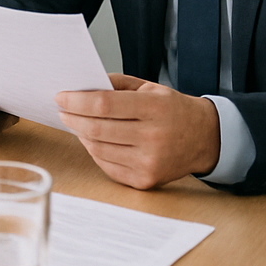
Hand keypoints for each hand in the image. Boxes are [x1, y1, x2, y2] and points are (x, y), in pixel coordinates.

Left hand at [56, 74, 221, 188]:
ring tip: (76, 123)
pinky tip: (92, 140)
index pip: (104, 105)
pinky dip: (94, 151)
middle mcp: (153, 137)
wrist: (205, 139)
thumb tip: (79, 88)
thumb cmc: (172, 109)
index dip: (77, 101)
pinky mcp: (145, 180)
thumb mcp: (149, 87)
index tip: (61, 96)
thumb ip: (115, 84)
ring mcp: (149, 162)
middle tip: (63, 109)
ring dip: (81, 134)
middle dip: (72, 117)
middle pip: (97, 129)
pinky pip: (107, 165)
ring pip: (98, 149)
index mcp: (154, 109)